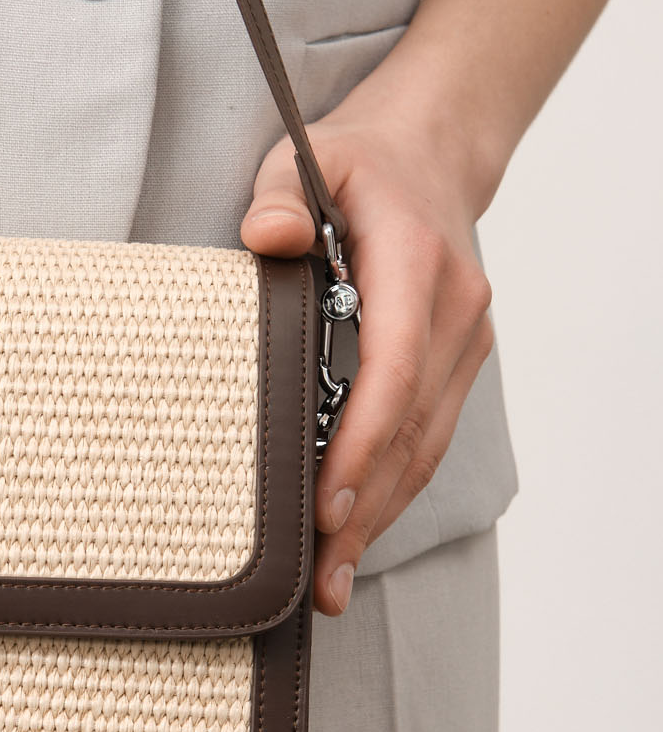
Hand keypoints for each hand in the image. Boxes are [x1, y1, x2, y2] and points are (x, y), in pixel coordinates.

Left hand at [241, 90, 494, 616]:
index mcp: (416, 261)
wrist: (431, 150)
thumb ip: (278, 197)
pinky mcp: (455, 362)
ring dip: (380, 515)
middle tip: (320, 578)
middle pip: (410, 428)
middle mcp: (454, 309)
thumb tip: (268, 237)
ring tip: (333, 581)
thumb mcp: (305, 157)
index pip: (393, 366)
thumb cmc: (356, 163)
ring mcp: (463, 341)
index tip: (324, 502)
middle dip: (364, 507)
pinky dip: (391, 489)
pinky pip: (426, 437)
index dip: (360, 441)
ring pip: (424, 445)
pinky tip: (356, 535)